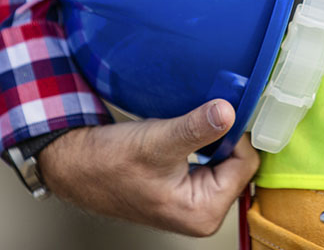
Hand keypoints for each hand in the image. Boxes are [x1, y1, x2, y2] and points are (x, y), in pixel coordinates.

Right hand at [38, 99, 259, 236]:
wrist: (77, 164)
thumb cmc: (110, 163)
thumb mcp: (158, 140)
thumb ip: (197, 127)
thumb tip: (228, 112)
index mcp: (203, 212)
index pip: (245, 165)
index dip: (235, 134)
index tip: (221, 110)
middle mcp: (202, 213)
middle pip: (237, 163)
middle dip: (223, 137)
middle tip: (203, 113)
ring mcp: (193, 201)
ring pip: (222, 159)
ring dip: (211, 138)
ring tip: (186, 126)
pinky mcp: (184, 188)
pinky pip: (208, 160)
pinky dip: (201, 142)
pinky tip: (183, 133)